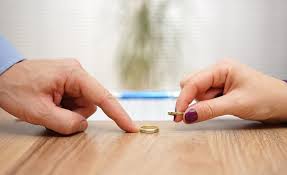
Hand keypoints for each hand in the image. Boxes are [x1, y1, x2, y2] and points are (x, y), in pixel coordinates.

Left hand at [0, 59, 137, 133]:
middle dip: (74, 114)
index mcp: (73, 74)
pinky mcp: (67, 81)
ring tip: (49, 106)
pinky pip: (74, 101)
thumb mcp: (39, 111)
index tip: (131, 127)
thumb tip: (83, 125)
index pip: (103, 97)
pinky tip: (50, 103)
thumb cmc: (15, 86)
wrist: (1, 74)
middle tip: (52, 112)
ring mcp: (72, 76)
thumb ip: (66, 122)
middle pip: (90, 104)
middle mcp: (76, 72)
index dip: (119, 114)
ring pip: (82, 104)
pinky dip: (64, 108)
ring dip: (68, 111)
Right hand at [175, 59, 286, 123]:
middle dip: (193, 100)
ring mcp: (218, 81)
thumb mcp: (236, 104)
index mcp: (221, 68)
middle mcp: (217, 72)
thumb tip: (187, 115)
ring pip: (197, 93)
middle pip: (191, 85)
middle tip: (199, 114)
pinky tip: (222, 107)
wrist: (283, 104)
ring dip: (202, 104)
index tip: (178, 115)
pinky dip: (207, 106)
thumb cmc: (267, 97)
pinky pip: (205, 98)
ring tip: (223, 107)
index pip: (192, 82)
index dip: (183, 99)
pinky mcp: (220, 91)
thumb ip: (209, 109)